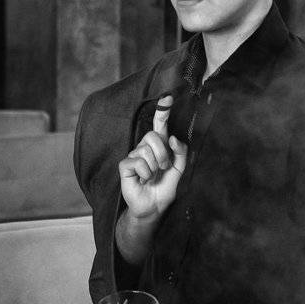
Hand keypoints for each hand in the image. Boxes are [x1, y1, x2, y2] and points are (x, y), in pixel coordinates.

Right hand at [117, 95, 188, 222]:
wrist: (154, 206)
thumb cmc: (165, 187)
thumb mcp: (179, 170)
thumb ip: (180, 153)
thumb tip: (173, 138)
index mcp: (159, 146)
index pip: (160, 125)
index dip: (163, 111)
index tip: (168, 97)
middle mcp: (145, 147)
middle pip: (153, 136)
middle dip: (163, 154)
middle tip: (164, 168)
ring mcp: (134, 155)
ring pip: (146, 150)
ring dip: (155, 167)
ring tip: (153, 176)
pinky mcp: (125, 165)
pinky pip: (137, 162)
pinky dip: (145, 173)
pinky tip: (143, 180)